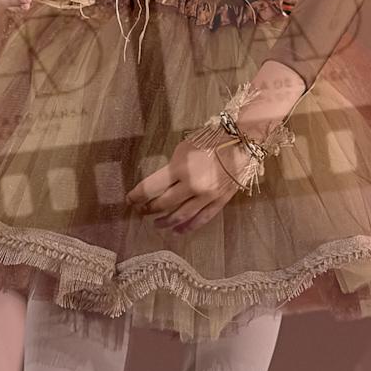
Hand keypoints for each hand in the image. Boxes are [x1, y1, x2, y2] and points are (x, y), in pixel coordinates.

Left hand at [127, 132, 255, 234]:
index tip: (130, 199)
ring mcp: (207, 196)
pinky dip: (188, 227)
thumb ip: (171, 169)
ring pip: (181, 216)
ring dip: (166, 222)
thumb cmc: (210, 139)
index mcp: (180, 168)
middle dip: (149, 208)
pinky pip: (202, 219)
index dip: (137, 196)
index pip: (151, 187)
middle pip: (164, 204)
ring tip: (156, 224)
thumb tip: (159, 185)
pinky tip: (177, 231)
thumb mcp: (183, 149)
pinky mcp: (220, 201)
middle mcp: (192, 185)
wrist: (241, 141)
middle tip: (141, 210)